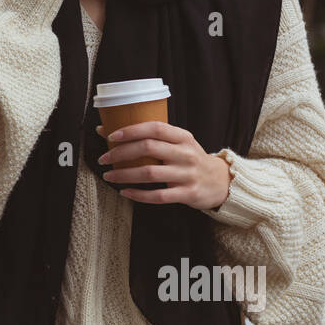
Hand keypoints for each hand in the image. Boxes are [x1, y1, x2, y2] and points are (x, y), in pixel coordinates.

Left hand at [95, 121, 231, 210]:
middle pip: (148, 149)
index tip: (111, 136)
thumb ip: (150, 137)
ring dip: (125, 175)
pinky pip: (158, 196)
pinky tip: (125, 192)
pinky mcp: (187, 194)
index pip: (155, 128)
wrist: (220, 182)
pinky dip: (138, 195)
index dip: (131, 130)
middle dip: (121, 153)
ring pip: (149, 173)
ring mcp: (187, 174)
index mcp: (182, 137)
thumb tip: (106, 129)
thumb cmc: (190, 159)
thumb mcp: (178, 143)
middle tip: (104, 158)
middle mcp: (185, 154)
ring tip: (109, 175)